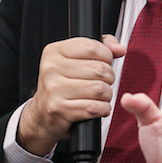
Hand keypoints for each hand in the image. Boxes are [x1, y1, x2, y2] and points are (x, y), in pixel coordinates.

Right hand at [18, 35, 126, 155]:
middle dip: (108, 78)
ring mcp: (54, 89)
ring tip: (99, 96)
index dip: (106, 57)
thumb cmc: (62, 86)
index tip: (103, 63)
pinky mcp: (59, 109)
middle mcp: (51, 68)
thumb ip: (100, 48)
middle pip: (99, 69)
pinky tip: (96, 108)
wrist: (41, 115)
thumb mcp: (75, 60)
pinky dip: (102, 109)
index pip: (92, 47)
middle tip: (101, 83)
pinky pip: (94, 107)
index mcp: (54, 52)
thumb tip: (119, 49)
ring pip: (99, 89)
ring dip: (106, 95)